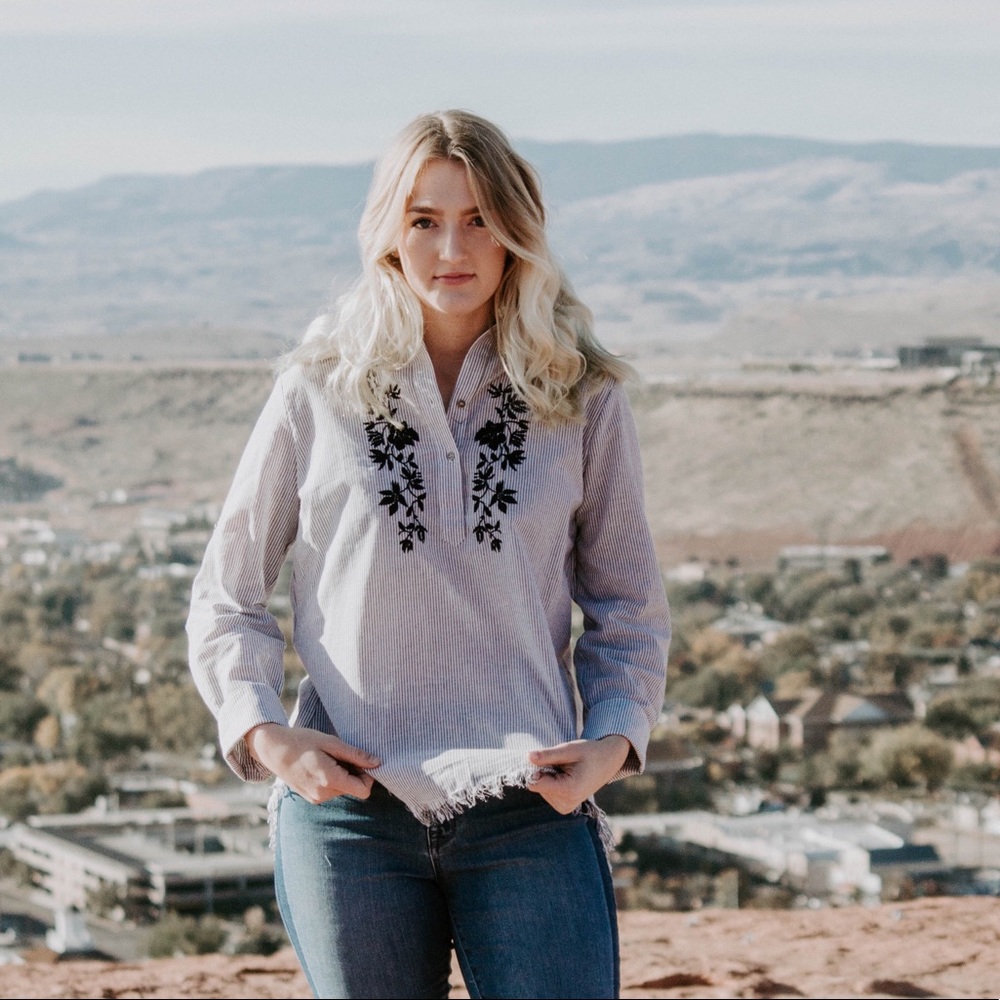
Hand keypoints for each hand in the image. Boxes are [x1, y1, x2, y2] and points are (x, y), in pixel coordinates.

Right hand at [245, 723, 379, 803]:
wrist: (273, 749)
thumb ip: (355, 755)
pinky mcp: (311, 798)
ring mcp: (316, 798)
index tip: (360, 760)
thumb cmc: (302, 741)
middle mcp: (323, 794)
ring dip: (342, 775)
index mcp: (330, 780)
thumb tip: (377, 763)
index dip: (368, 776)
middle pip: (353, 788)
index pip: (363, 790)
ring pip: (343, 789)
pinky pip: (331, 791)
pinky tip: (321, 765)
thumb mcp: (331, 742)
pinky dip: (332, 779)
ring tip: (328, 758)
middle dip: (353, 773)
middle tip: (340, 754)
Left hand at [526, 735, 630, 813]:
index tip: (547, 759)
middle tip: (562, 764)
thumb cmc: (589, 752)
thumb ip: (548, 755)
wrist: (607, 761)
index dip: (535, 769)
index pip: (534, 783)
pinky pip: (547, 792)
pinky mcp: (564, 807)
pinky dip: (552, 782)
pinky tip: (566, 777)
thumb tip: (528, 757)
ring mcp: (565, 807)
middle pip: (537, 786)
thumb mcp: (569, 749)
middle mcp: (566, 804)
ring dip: (549, 777)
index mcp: (568, 791)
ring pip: (541, 789)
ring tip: (566, 770)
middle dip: (544, 772)